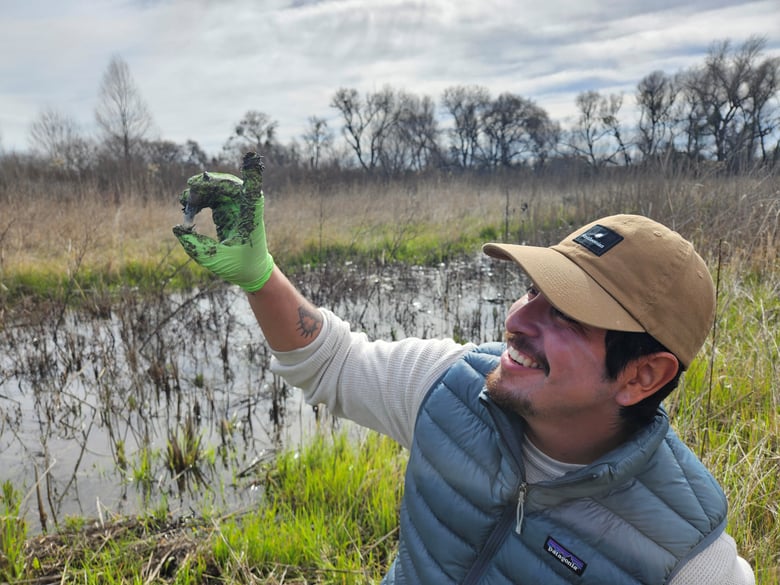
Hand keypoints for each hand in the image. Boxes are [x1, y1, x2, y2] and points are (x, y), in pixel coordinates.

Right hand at [173, 152, 273, 292]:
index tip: (252, 156)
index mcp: (250, 217)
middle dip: (205, 185)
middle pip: (226, 184)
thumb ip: (195, 247)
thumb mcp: (216, 261)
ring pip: (216, 187)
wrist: (251, 271)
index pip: (252, 191)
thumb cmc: (240, 267)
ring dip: (198, 192)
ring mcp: (237, 205)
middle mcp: (245, 206)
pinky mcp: (228, 209)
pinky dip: (198, 200)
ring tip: (184, 204)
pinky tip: (188, 208)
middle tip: (187, 197)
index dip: (251, 173)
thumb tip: (177, 227)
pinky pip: (210, 196)